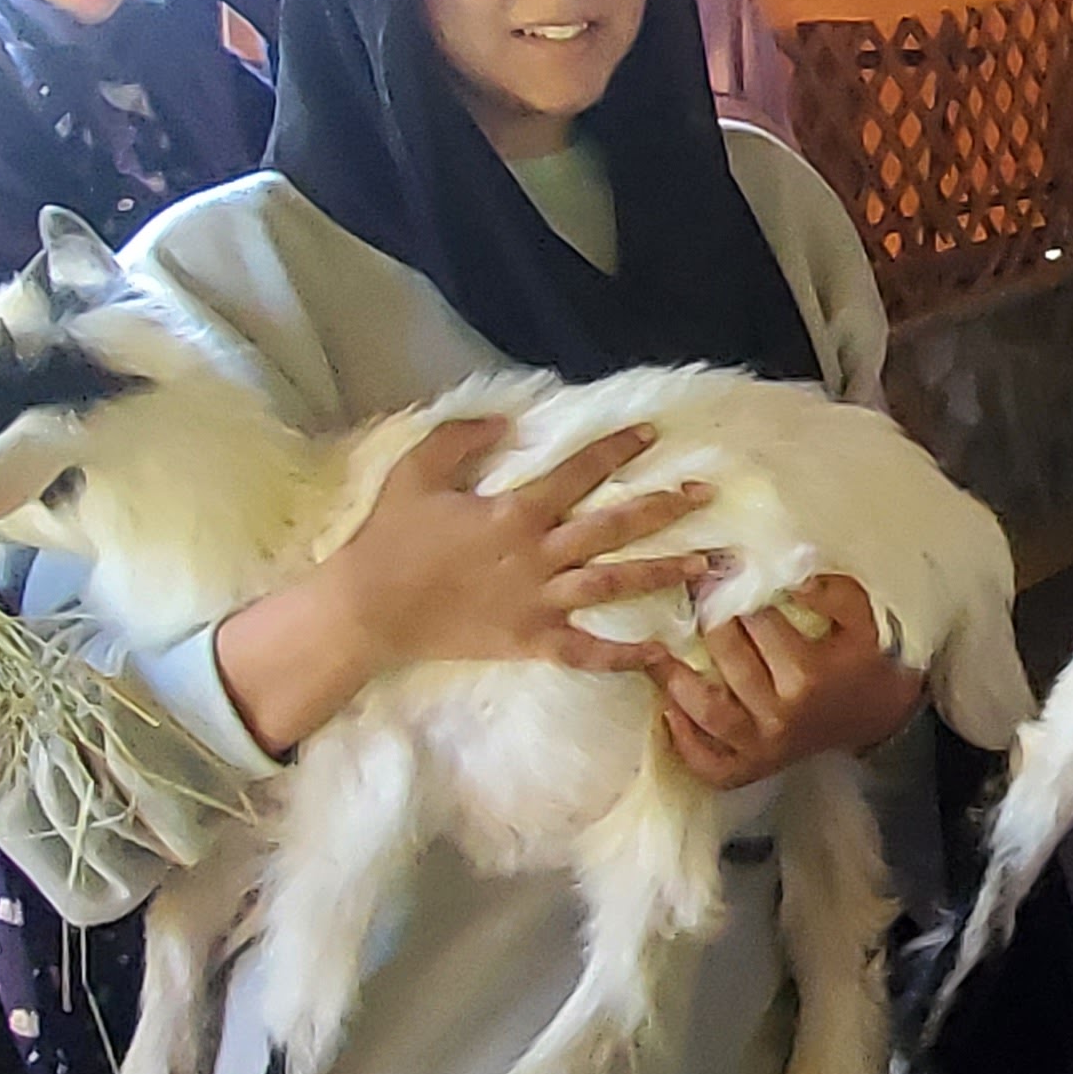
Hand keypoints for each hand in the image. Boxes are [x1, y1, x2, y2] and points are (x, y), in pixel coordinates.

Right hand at [212, 420, 710, 765]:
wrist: (367, 611)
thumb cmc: (390, 539)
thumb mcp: (417, 473)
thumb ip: (462, 439)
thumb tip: (509, 420)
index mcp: (515, 512)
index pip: (579, 473)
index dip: (617, 450)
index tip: (652, 434)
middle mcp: (538, 555)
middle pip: (614, 528)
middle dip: (664, 508)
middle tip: (705, 495)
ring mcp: (538, 602)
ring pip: (613, 584)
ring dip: (662, 573)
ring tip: (705, 564)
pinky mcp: (531, 641)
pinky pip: (588, 651)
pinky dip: (625, 654)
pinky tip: (662, 651)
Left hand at [658, 586, 923, 787]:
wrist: (877, 717)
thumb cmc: (863, 659)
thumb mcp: (863, 618)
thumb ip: (833, 592)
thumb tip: (792, 575)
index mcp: (806, 673)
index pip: (757, 621)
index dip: (736, 588)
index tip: (721, 566)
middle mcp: (779, 713)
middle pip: (726, 658)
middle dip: (708, 619)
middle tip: (695, 595)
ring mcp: (762, 746)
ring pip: (705, 711)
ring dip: (675, 679)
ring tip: (657, 651)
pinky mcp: (751, 768)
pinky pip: (706, 762)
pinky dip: (683, 740)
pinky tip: (669, 708)